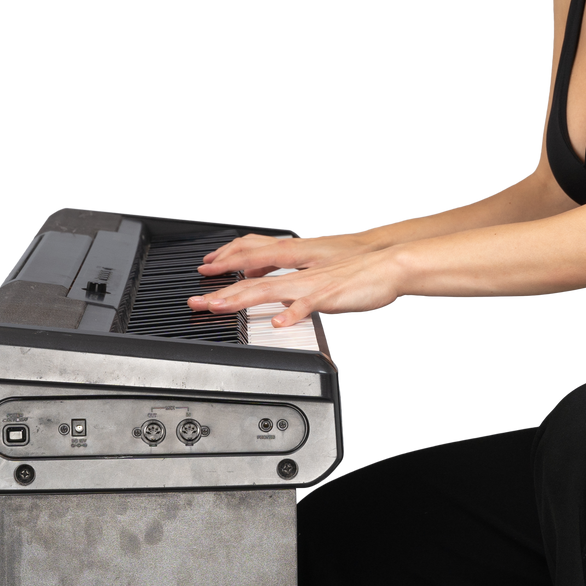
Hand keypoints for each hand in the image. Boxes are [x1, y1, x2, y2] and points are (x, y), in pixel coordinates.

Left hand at [187, 235, 402, 324]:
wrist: (388, 264)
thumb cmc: (359, 271)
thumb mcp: (321, 276)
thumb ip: (298, 286)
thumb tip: (281, 298)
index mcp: (297, 267)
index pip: (255, 269)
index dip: (228, 275)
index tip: (205, 283)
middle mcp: (299, 272)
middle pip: (253, 281)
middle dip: (223, 292)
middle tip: (196, 301)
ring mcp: (313, 282)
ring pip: (271, 288)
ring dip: (243, 298)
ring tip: (220, 306)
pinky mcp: (330, 294)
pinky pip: (308, 304)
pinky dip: (293, 312)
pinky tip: (280, 322)